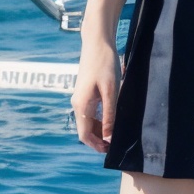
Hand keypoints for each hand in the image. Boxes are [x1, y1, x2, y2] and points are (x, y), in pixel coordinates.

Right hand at [71, 36, 121, 152]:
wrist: (97, 43)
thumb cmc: (105, 65)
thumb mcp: (111, 92)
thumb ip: (109, 116)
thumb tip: (109, 137)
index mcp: (81, 105)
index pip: (84, 135)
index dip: (96, 145)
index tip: (110, 150)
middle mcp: (77, 104)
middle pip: (85, 130)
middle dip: (98, 140)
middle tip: (116, 144)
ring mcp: (80, 98)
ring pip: (87, 122)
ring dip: (99, 130)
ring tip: (115, 133)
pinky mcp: (85, 93)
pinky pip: (89, 113)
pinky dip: (99, 120)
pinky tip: (111, 119)